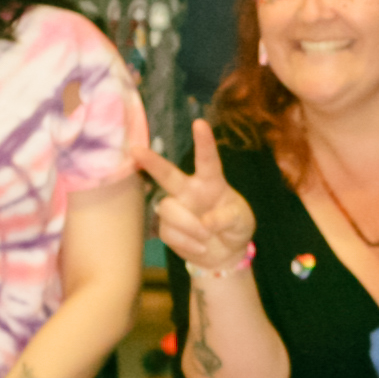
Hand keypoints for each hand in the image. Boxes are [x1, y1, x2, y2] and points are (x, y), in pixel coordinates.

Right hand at [142, 115, 257, 278]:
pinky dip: (188, 243)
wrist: (225, 253)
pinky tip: (200, 247)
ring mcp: (176, 208)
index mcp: (211, 182)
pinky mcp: (167, 228)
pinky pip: (170, 232)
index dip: (204, 142)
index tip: (199, 123)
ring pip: (169, 209)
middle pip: (168, 174)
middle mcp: (189, 191)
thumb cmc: (235, 228)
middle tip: (136, 150)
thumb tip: (205, 222)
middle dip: (152, 162)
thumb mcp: (242, 220)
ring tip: (206, 237)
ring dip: (189, 226)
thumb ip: (228, 217)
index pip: (207, 160)